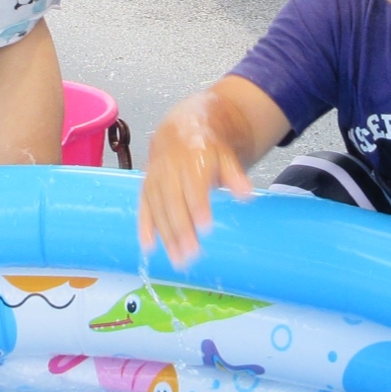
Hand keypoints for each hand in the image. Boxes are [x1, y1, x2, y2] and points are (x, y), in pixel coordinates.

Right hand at [138, 100, 255, 268]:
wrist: (181, 132)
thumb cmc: (208, 150)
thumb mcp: (226, 156)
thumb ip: (235, 176)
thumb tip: (247, 194)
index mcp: (193, 158)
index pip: (194, 185)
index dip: (198, 206)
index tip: (205, 227)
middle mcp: (170, 168)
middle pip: (174, 201)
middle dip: (181, 229)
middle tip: (191, 254)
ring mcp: (155, 178)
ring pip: (158, 209)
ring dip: (166, 235)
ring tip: (177, 259)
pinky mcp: (146, 187)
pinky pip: (143, 208)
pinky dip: (145, 228)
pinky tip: (149, 248)